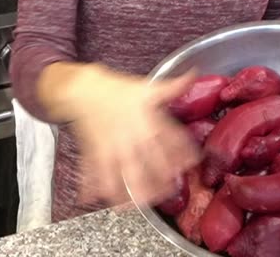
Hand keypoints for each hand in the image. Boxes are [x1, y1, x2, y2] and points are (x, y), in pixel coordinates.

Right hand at [62, 66, 200, 208]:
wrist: (84, 89)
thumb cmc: (119, 90)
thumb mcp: (149, 87)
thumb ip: (174, 86)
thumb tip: (194, 74)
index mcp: (148, 120)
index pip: (170, 139)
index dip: (182, 152)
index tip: (191, 164)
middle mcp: (131, 136)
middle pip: (147, 163)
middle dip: (158, 180)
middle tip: (167, 192)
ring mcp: (112, 146)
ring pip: (121, 173)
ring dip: (128, 190)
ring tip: (136, 204)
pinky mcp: (95, 152)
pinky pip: (94, 172)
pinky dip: (92, 187)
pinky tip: (94, 201)